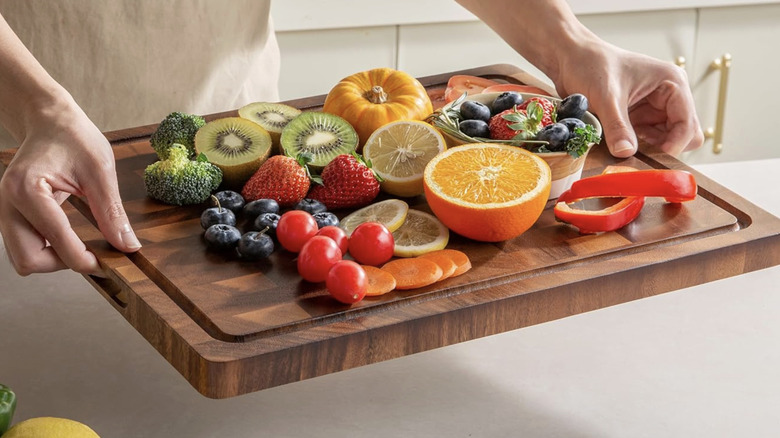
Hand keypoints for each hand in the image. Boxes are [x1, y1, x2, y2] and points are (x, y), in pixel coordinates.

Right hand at [0, 97, 140, 275]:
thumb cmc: (73, 138)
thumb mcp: (101, 171)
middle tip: (95, 256)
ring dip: (54, 261)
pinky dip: (48, 251)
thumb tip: (128, 246)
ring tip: (85, 247)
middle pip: (29, 260)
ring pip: (23, 258)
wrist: (50, 121)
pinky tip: (71, 240)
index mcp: (27, 189)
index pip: (55, 241)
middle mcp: (8, 203)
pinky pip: (24, 246)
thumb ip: (112, 212)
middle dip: (63, 264)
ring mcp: (5, 210)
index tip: (109, 263)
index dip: (85, 260)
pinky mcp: (11, 215)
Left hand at [554, 40, 703, 157]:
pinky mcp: (638, 117)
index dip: (675, 143)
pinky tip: (618, 142)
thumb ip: (617, 126)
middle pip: (683, 135)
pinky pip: (645, 140)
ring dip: (647, 148)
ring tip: (623, 144)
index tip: (653, 157)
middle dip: (663, 147)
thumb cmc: (591, 65)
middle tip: (638, 151)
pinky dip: (635, 146)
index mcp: (672, 83)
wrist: (570, 58)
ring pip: (664, 140)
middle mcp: (668, 96)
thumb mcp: (605, 97)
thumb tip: (627, 153)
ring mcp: (653, 108)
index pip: (688, 124)